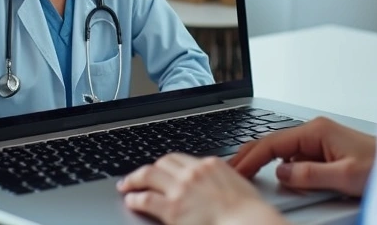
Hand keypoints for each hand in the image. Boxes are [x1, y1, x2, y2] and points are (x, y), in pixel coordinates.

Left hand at [117, 153, 285, 224]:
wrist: (248, 222)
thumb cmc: (249, 212)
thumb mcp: (237, 185)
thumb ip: (220, 181)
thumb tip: (214, 185)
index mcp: (210, 165)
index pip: (180, 158)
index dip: (166, 164)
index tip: (160, 169)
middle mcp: (193, 172)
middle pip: (162, 162)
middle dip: (149, 169)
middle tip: (140, 176)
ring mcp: (181, 188)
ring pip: (148, 175)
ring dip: (134, 179)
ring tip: (126, 185)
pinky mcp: (172, 208)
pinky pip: (146, 198)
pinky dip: (135, 198)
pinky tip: (131, 200)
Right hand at [229, 117, 375, 196]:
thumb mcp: (345, 176)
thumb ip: (310, 174)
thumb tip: (282, 173)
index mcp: (316, 131)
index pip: (273, 143)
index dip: (251, 157)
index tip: (236, 170)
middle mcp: (315, 131)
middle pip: (272, 141)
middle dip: (249, 154)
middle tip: (230, 168)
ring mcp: (319, 139)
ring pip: (281, 148)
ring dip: (262, 159)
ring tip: (244, 170)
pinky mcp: (323, 149)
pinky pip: (293, 155)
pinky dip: (277, 163)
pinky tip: (271, 172)